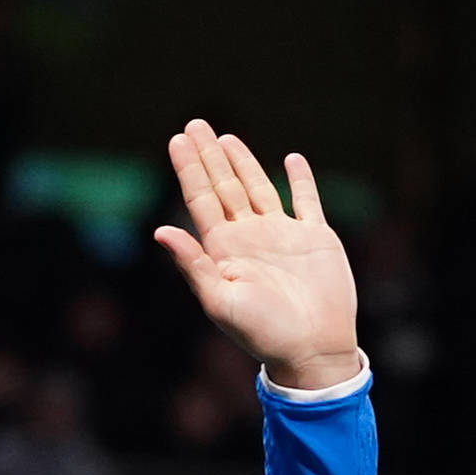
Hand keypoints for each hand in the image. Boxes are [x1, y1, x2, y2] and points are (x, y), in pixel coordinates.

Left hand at [153, 121, 358, 392]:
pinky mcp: (315, 237)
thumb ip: (193, 265)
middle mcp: (249, 237)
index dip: (189, 169)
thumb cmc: (263, 333)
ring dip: (242, 162)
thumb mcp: (220, 301)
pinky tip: (291, 159)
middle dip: (209, 156)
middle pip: (224, 186)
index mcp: (223, 250)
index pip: (200, 199)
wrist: (312, 350)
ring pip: (257, 187)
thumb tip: (160, 230)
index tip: (177, 139)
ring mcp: (282, 235)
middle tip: (195, 124)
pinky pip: (307, 200)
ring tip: (226, 137)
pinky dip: (301, 179)